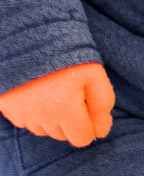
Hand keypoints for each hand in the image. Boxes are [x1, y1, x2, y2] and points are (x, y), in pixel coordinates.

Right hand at [0, 62, 114, 146]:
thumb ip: (103, 105)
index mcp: (64, 111)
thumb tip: (101, 131)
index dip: (89, 127)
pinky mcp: (5, 106)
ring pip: (43, 129)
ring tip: (53, 91)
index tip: (88, 109)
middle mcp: (40, 117)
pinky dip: (32, 112)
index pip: (82, 139)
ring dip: (51, 118)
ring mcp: (20, 113)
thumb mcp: (94, 75)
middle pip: (62, 135)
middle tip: (70, 95)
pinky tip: (36, 92)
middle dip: (71, 121)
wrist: (23, 36)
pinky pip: (24, 120)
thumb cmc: (64, 53)